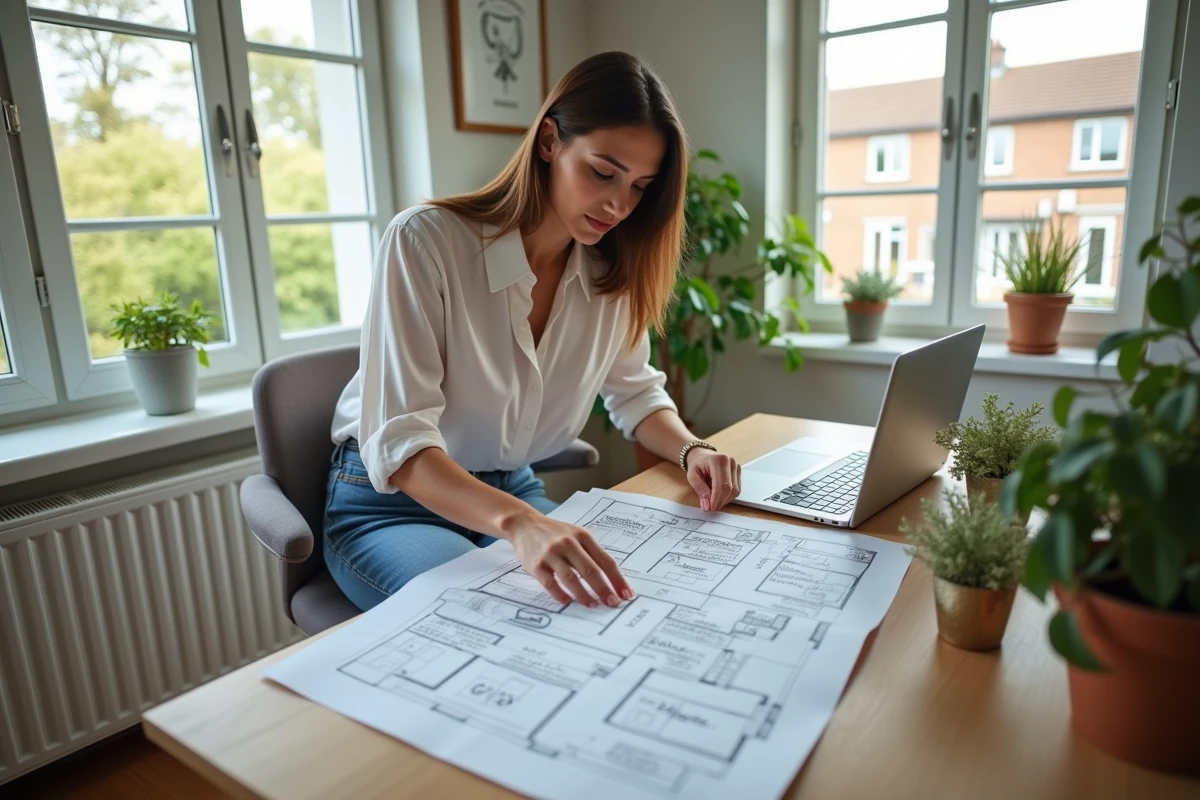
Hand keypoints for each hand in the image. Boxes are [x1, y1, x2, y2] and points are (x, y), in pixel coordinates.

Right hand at [504, 510, 633, 607]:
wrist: (524, 524)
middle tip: (613, 603)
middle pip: (590, 570)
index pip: (605, 560)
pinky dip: (560, 594)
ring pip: (571, 578)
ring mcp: (551, 554)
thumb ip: (591, 553)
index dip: (617, 579)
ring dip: (584, 594)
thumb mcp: (576, 535)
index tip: (626, 593)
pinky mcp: (536, 565)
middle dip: (604, 589)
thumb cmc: (555, 533)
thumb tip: (611, 580)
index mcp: (582, 536)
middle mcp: (568, 543)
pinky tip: (568, 602)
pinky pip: (550, 583)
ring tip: (593, 605)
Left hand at [686, 449, 741, 511]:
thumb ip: (700, 490)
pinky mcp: (738, 471)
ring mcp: (736, 466)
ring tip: (714, 501)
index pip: (721, 484)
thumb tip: (707, 505)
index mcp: (717, 460)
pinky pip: (737, 489)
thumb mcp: (692, 476)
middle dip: (720, 501)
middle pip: (730, 488)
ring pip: (735, 490)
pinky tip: (719, 495)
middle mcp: (730, 461)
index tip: (710, 508)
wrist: (701, 456)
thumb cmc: (696, 465)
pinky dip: (728, 496)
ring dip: (724, 500)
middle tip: (710, 508)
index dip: (717, 499)